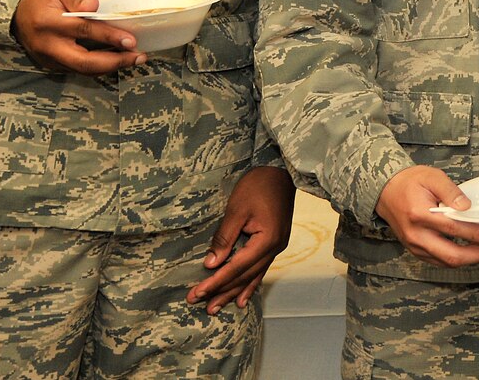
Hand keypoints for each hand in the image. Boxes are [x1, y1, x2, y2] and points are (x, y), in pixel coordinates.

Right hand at [12, 0, 144, 74]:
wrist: (16, 14)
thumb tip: (93, 6)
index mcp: (48, 22)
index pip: (83, 31)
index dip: (108, 36)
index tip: (130, 40)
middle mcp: (48, 45)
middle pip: (84, 62)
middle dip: (115, 62)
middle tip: (139, 57)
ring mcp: (49, 59)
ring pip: (83, 70)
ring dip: (111, 67)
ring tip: (134, 59)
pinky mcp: (52, 65)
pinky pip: (79, 69)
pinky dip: (100, 66)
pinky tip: (117, 59)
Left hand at [186, 166, 293, 313]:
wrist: (281, 171)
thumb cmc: (258, 186)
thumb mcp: (237, 209)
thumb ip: (224, 238)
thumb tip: (211, 264)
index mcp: (267, 240)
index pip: (236, 267)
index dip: (216, 282)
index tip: (197, 293)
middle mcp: (275, 248)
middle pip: (245, 276)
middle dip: (222, 291)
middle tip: (200, 305)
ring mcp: (277, 247)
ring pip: (253, 276)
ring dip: (234, 292)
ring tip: (217, 307)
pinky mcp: (276, 243)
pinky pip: (261, 269)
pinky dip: (250, 284)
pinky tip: (243, 297)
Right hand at [375, 166, 478, 268]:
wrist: (386, 192)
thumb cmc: (410, 182)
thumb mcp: (432, 177)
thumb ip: (451, 191)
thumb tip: (467, 207)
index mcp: (420, 214)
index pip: (453, 228)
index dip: (475, 234)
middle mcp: (416, 235)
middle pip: (450, 255)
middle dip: (475, 255)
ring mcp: (414, 245)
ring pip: (445, 262)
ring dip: (467, 260)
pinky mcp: (415, 250)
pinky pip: (437, 261)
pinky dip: (454, 259)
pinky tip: (467, 252)